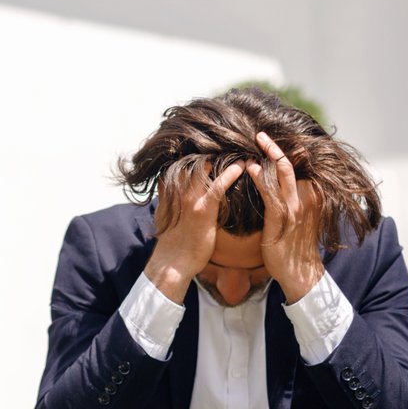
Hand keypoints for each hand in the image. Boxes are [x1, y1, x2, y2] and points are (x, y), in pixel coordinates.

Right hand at [144, 161, 246, 302]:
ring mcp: (189, 198)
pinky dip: (231, 173)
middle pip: (196, 161)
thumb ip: (168, 198)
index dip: (199, 154)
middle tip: (233, 145)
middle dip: (213, 152)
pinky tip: (242, 167)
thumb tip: (167, 188)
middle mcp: (177, 190)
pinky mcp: (202, 208)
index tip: (215, 148)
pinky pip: (218, 185)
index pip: (184, 163)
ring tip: (241, 152)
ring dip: (225, 159)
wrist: (172, 263)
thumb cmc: (172, 242)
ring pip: (208, 168)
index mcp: (168, 189)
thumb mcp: (165, 215)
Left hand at [249, 132, 324, 304]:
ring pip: (281, 173)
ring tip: (254, 143)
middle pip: (290, 164)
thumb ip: (293, 200)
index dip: (284, 153)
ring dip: (266, 156)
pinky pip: (270, 192)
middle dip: (275, 147)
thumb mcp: (300, 219)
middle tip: (260, 134)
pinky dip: (260, 177)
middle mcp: (305, 198)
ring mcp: (294, 208)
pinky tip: (251, 168)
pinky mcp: (281, 218)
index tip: (271, 142)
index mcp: (311, 196)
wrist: (300, 272)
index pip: (297, 167)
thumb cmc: (295, 246)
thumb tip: (281, 186)